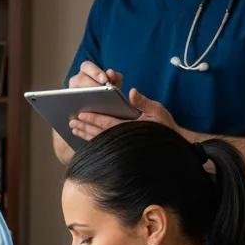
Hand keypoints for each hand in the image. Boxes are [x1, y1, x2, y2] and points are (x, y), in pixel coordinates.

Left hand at [69, 81, 186, 143]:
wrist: (173, 148)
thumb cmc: (164, 128)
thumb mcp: (157, 111)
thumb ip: (142, 102)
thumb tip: (131, 91)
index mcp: (131, 128)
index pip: (108, 124)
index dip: (94, 119)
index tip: (81, 115)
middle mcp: (123, 140)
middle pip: (99, 133)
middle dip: (84, 127)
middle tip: (72, 122)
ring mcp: (122, 147)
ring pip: (99, 141)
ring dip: (85, 135)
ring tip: (74, 129)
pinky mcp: (121, 152)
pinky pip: (104, 147)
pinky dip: (92, 142)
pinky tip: (84, 138)